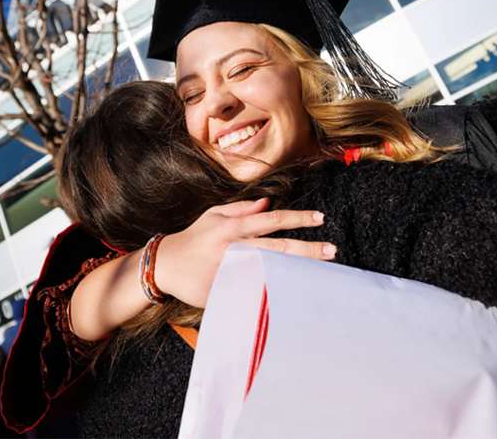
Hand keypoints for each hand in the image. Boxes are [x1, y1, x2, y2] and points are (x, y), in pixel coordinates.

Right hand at [154, 199, 331, 306]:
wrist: (165, 266)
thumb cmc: (193, 238)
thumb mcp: (214, 215)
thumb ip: (241, 209)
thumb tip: (268, 203)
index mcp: (234, 227)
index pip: (273, 220)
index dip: (298, 219)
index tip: (320, 218)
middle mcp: (236, 248)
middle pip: (279, 247)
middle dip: (307, 249)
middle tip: (331, 250)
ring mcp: (232, 272)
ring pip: (271, 271)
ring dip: (297, 272)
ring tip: (320, 273)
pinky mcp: (227, 291)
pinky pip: (255, 292)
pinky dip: (275, 292)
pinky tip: (294, 295)